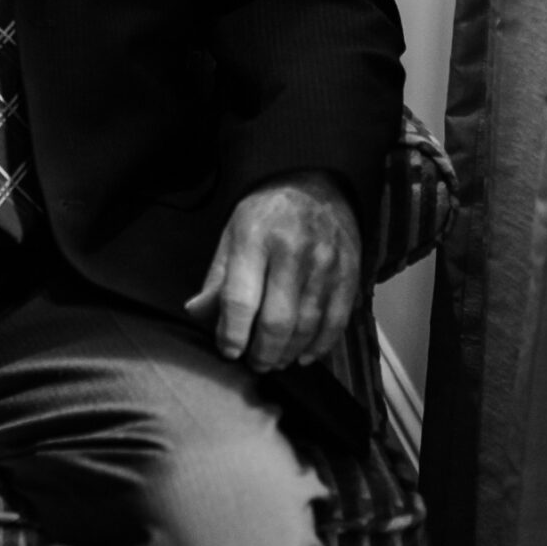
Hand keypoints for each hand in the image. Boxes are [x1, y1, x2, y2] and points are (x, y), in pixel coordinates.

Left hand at [185, 171, 361, 371]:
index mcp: (254, 237)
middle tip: (254, 363)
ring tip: (275, 361)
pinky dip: (320, 346)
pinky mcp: (349, 272)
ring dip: (289, 354)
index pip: (240, 298)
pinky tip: (304, 355)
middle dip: (262, 352)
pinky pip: (336, 322)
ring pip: (307, 327)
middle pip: (277, 320)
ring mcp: (325, 262)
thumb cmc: (265, 214)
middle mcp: (292, 250)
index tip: (228, 351)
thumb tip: (196, 313)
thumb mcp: (231, 233)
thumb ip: (217, 277)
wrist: (314, 182)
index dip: (232, 334)